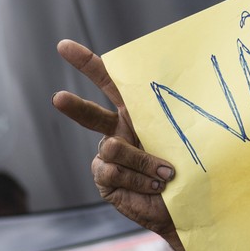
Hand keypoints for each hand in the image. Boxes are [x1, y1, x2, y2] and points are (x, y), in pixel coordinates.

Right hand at [51, 40, 186, 250]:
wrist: (188, 204)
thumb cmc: (191, 166)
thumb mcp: (183, 137)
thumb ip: (172, 120)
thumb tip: (176, 103)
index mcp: (135, 112)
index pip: (109, 83)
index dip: (86, 63)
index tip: (63, 46)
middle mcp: (117, 131)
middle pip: (88, 113)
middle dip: (73, 105)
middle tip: (58, 98)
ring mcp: (108, 157)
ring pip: (112, 148)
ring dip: (143, 161)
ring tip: (166, 174)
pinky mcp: (105, 179)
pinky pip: (112, 171)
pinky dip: (138, 179)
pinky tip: (154, 186)